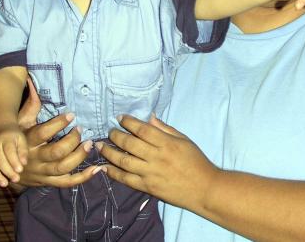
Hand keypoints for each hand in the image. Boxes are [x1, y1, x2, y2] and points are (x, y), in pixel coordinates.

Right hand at [0, 125, 27, 186]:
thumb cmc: (14, 137)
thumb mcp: (21, 139)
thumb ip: (23, 150)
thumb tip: (24, 163)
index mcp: (6, 138)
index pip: (10, 151)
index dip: (14, 161)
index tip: (20, 170)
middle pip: (0, 159)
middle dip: (8, 171)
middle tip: (16, 179)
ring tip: (5, 184)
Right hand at [12, 79, 98, 188]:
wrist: (10, 167)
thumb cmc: (20, 138)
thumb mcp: (22, 121)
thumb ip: (31, 104)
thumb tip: (32, 81)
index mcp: (28, 141)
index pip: (43, 133)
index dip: (58, 124)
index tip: (72, 114)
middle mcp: (36, 158)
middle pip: (56, 153)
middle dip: (72, 142)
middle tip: (82, 130)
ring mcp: (43, 172)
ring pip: (63, 168)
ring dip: (79, 156)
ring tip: (90, 144)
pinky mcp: (50, 181)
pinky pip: (68, 182)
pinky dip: (84, 178)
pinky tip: (97, 169)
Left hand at [97, 115, 219, 212]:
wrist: (204, 188)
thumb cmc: (196, 160)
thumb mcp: (184, 139)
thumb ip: (165, 128)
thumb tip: (149, 117)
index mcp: (166, 143)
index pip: (142, 129)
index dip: (128, 122)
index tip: (120, 117)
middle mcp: (156, 157)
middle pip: (130, 144)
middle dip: (116, 135)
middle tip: (109, 131)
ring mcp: (150, 173)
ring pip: (124, 161)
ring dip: (110, 153)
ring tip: (100, 146)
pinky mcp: (148, 187)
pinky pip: (127, 179)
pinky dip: (114, 173)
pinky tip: (105, 167)